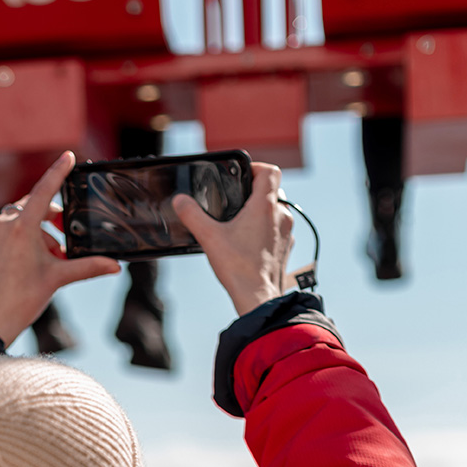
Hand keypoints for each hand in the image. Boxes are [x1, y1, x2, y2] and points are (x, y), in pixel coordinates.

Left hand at [0, 152, 120, 346]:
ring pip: (23, 218)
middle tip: (68, 234)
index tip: (68, 156)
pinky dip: (27, 237)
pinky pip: (11, 230)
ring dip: (41, 230)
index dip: (59, 172)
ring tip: (54, 256)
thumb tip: (115, 266)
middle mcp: (4, 224)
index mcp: (22, 227)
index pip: (45, 190)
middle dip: (54, 217)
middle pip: (35, 205)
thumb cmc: (23, 299)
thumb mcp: (58, 278)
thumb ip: (88, 267)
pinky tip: (37, 259)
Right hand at [172, 163, 293, 315]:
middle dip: (254, 191)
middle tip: (235, 200)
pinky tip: (248, 242)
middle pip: (273, 190)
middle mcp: (281, 216)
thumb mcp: (209, 237)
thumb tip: (180, 200)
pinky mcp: (286, 248)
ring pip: (277, 210)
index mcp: (265, 206)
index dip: (255, 167)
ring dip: (261, 211)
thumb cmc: (238, 267)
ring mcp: (287, 233)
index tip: (240, 175)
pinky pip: (278, 229)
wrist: (258, 298)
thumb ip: (191, 215)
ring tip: (240, 222)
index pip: (270, 171)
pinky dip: (266, 229)